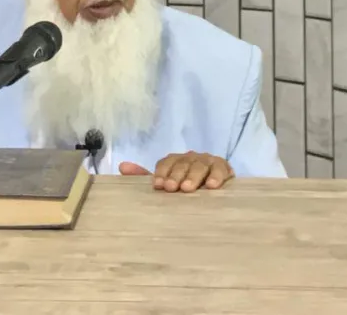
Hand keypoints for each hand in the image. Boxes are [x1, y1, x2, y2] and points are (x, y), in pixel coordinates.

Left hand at [119, 152, 234, 192]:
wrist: (216, 189)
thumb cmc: (185, 187)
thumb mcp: (166, 183)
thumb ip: (144, 176)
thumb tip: (122, 166)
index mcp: (175, 160)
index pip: (166, 162)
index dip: (161, 172)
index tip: (157, 185)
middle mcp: (191, 158)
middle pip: (182, 164)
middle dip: (175, 175)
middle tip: (171, 188)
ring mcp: (207, 161)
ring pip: (199, 166)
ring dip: (193, 177)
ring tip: (187, 188)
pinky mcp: (224, 167)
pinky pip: (220, 169)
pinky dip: (217, 176)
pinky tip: (212, 186)